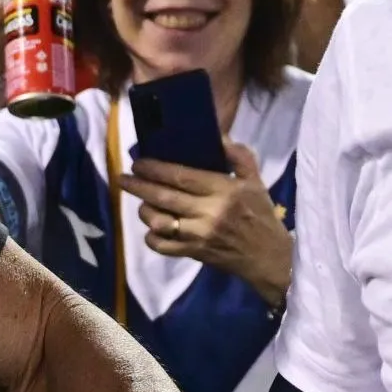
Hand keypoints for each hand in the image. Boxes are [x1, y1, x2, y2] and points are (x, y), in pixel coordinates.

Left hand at [129, 142, 292, 305]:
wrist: (268, 256)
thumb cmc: (260, 214)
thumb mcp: (256, 181)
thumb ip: (239, 156)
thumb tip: (217, 135)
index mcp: (223, 190)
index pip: (181, 176)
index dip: (155, 168)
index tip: (138, 162)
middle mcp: (208, 212)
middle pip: (164, 196)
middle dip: (139, 186)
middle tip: (123, 178)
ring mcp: (199, 235)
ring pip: (159, 221)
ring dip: (145, 211)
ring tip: (142, 203)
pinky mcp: (194, 253)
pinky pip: (163, 246)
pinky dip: (152, 237)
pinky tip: (153, 229)